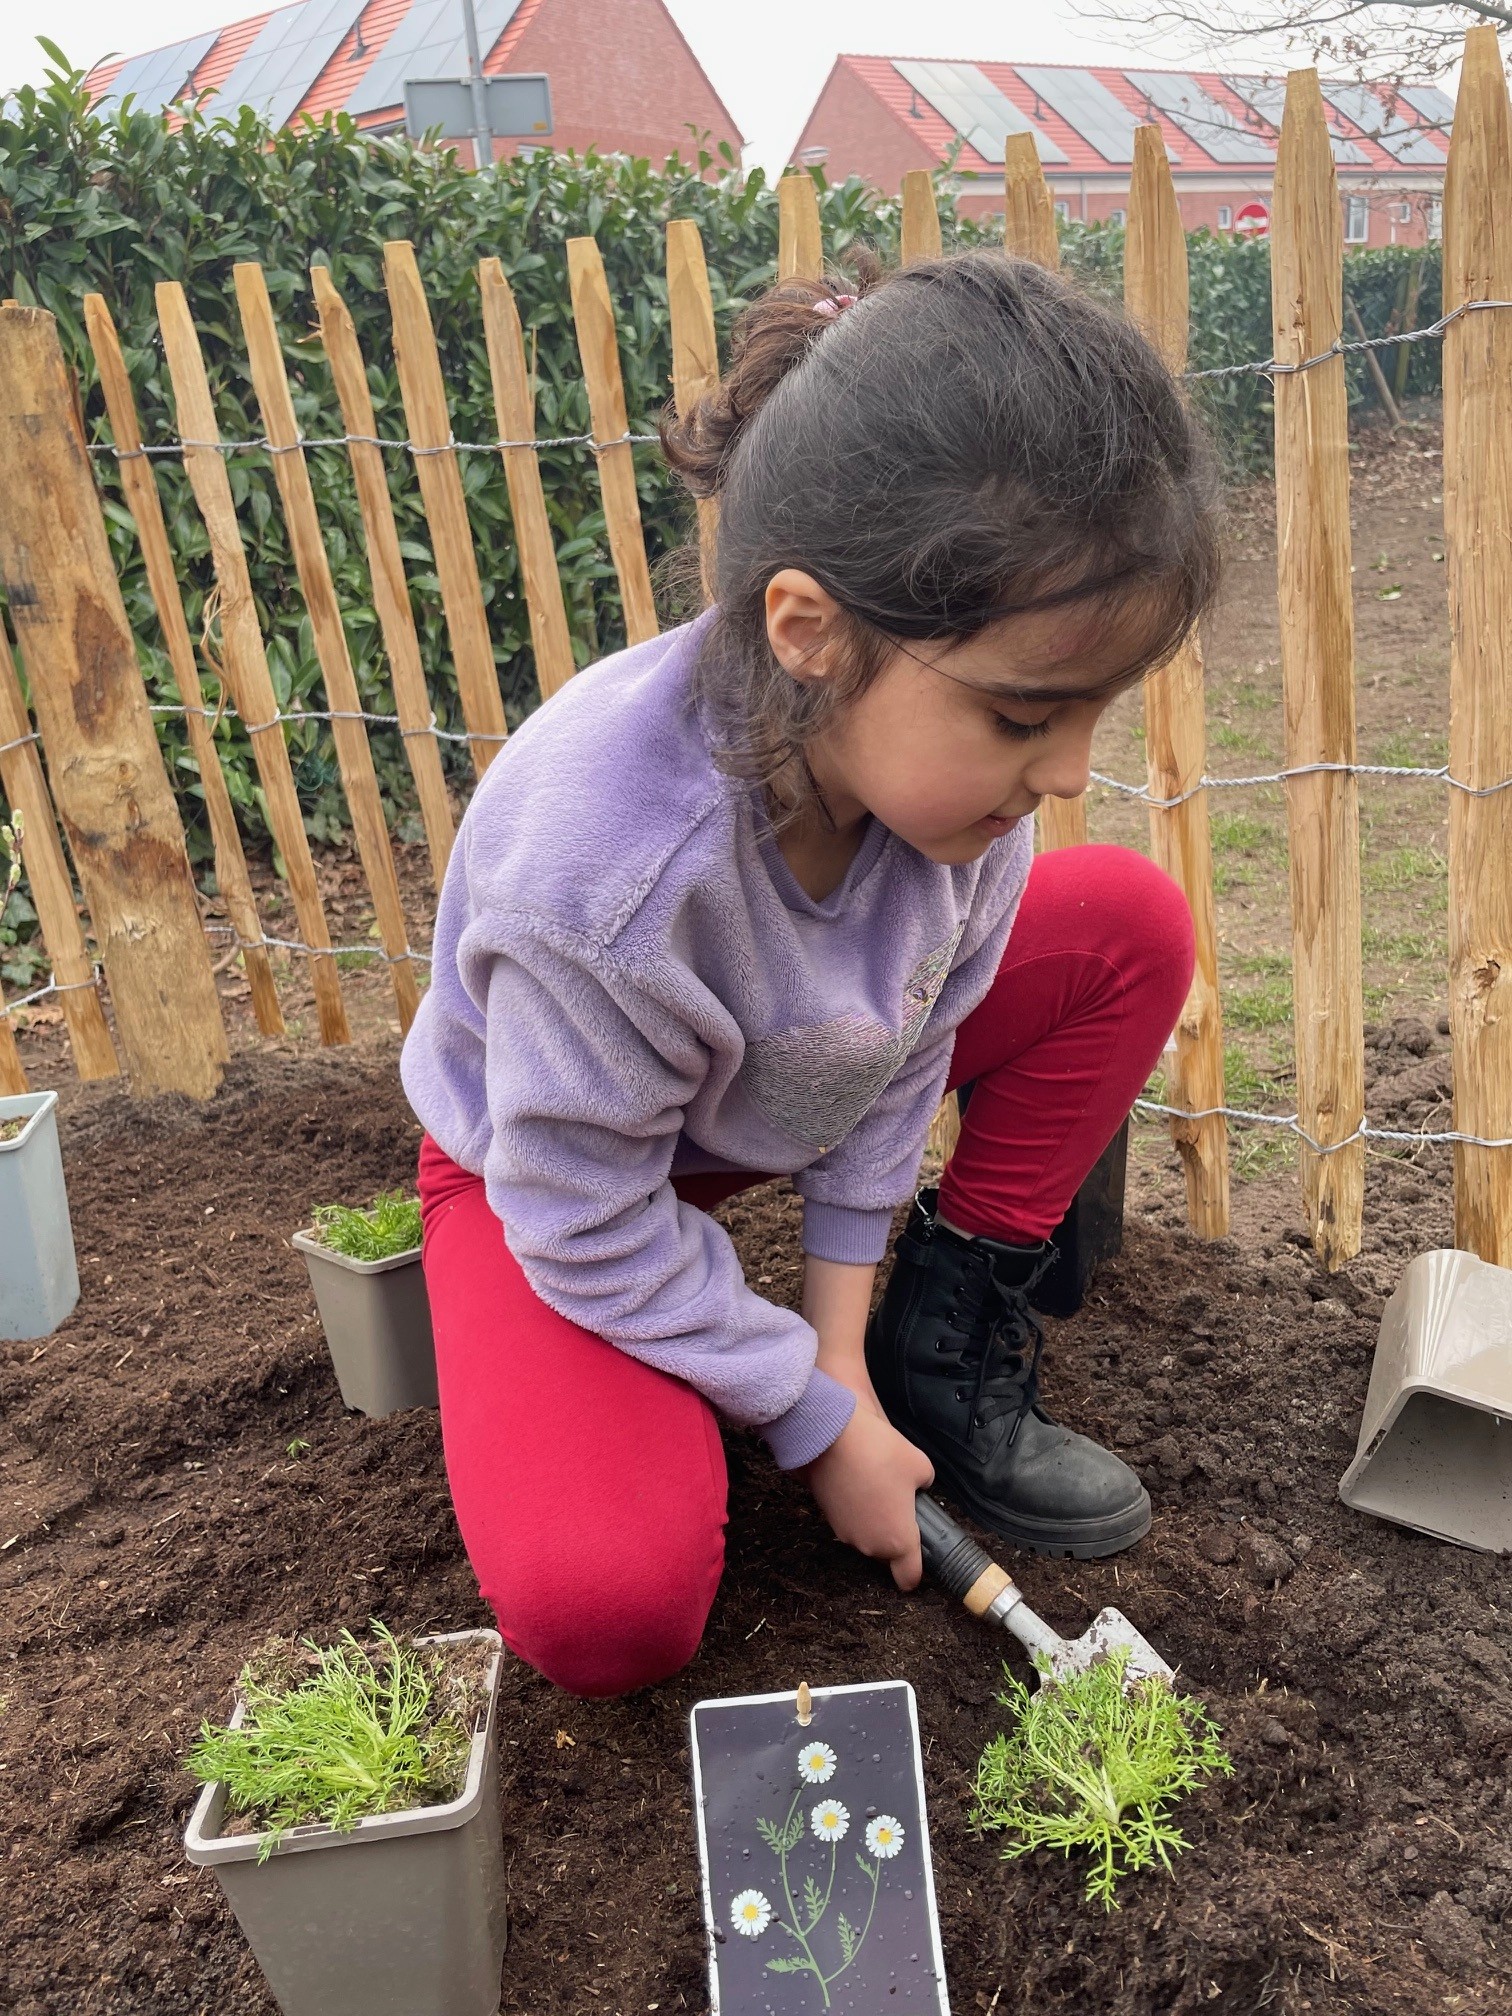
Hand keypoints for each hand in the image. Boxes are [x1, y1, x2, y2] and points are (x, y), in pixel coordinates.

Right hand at [805, 1405, 934, 1590]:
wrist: (831, 1437)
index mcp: (898, 1541)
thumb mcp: (921, 1466)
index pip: (909, 1577)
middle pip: (888, 1552)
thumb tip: (916, 1487)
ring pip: (868, 1535)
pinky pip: (851, 1520)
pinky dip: (856, 1507)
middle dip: (896, 1533)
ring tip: (877, 1484)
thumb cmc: (881, 1454)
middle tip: (901, 1501)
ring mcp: (845, 1533)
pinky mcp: (827, 1517)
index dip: (916, 1571)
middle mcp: (870, 1545)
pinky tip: (859, 1481)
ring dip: (875, 1519)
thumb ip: (925, 1485)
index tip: (921, 1555)